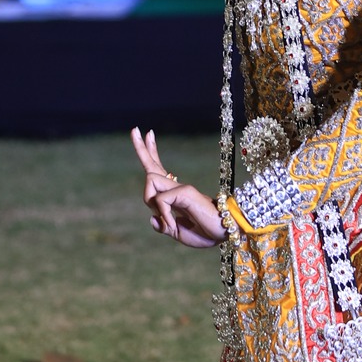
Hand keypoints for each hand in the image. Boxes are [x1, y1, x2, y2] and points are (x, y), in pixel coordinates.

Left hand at [131, 127, 224, 247]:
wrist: (226, 233)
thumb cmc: (206, 233)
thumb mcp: (178, 232)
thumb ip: (164, 226)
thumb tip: (152, 219)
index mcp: (175, 194)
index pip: (159, 170)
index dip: (151, 153)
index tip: (149, 133)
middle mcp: (177, 186)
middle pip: (153, 165)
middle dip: (141, 148)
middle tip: (134, 129)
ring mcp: (181, 187)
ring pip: (150, 180)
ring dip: (149, 201)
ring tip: (169, 222)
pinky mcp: (185, 192)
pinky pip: (160, 200)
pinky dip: (163, 215)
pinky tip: (174, 224)